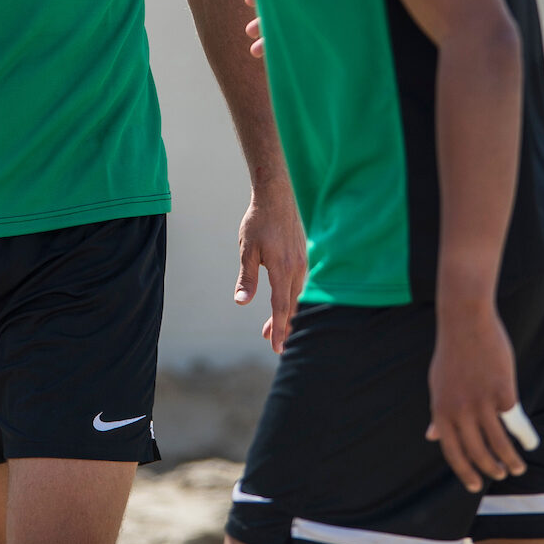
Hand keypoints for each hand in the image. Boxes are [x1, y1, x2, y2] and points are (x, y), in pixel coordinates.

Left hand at [235, 180, 306, 352]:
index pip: (281, 306)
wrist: (276, 196)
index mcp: (282, 268)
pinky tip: (284, 299)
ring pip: (297, 295)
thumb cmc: (259, 221)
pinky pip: (300, 284)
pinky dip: (292, 297)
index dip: (279, 328)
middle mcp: (296, 268)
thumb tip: (241, 301)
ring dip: (286, 312)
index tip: (277, 347)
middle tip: (274, 344)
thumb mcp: (247, 249)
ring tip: (274, 326)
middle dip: (283, 326)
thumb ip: (246, 277)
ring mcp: (302, 261)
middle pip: (291, 305)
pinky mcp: (302, 256)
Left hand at [426, 305, 527, 492]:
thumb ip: (438, 412)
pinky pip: (515, 421)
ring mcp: (483, 402)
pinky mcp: (504, 392)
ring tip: (519, 466)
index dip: (465, 472)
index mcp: (441, 410)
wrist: (465, 320)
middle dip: (492, 469)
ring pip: (500, 443)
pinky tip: (530, 440)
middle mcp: (460, 411)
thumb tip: (431, 437)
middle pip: (479, 453)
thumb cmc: (452, 352)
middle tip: (502, 474)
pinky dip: (524, 435)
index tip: (474, 486)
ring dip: (512, 460)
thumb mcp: (437, 383)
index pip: (452, 452)